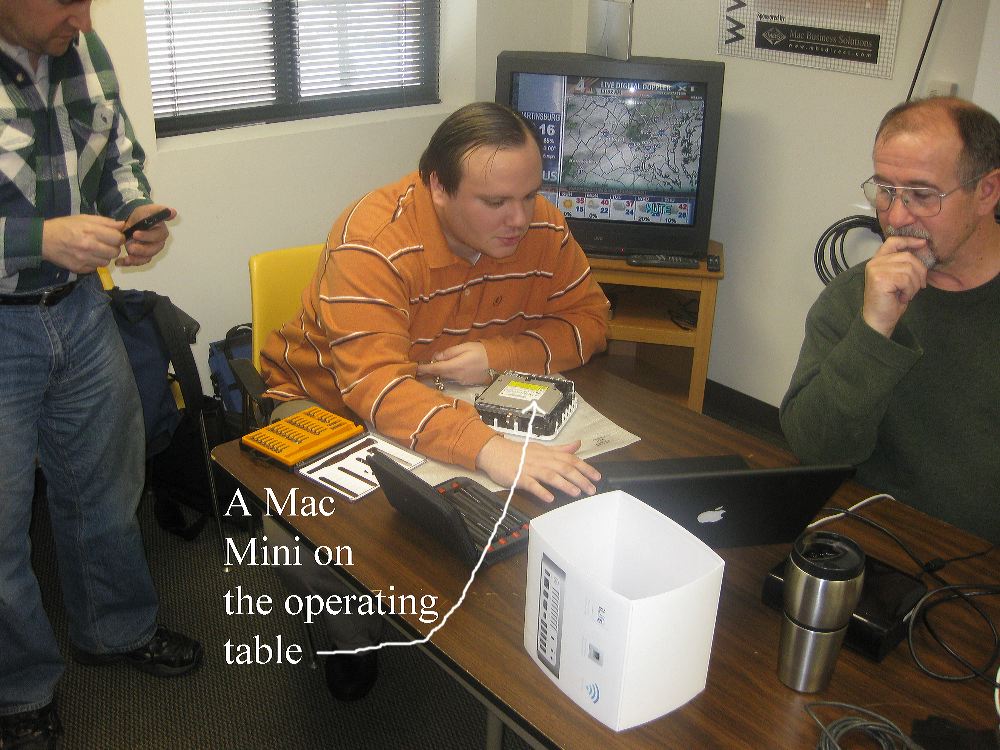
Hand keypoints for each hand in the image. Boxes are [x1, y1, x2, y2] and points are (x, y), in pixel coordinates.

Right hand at [41, 214, 124, 273]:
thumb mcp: (84, 218)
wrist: (43, 239)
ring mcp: (84, 259)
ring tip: (95, 250)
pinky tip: (87, 257)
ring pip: (107, 262)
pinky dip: (94, 263)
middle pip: (115, 252)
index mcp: (91, 231)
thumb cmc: (65, 226)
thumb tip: (122, 225)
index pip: (118, 238)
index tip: (114, 237)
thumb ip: (105, 222)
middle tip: (105, 244)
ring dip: (104, 256)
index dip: (118, 238)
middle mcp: (89, 246)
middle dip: (113, 248)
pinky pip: (96, 268)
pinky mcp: (79, 269)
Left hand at [118, 204, 175, 266]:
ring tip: (125, 258)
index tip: (135, 233)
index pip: (158, 237)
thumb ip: (161, 210)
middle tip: (130, 247)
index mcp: (161, 233)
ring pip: (145, 258)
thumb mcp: (150, 209)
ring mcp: (149, 251)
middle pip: (153, 250)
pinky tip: (119, 262)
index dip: (147, 237)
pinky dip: (127, 263)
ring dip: (135, 259)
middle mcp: (157, 244)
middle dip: (141, 250)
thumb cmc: (143, 214)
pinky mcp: (140, 256)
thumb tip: (173, 212)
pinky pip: (136, 262)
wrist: (133, 219)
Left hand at [417, 342, 489, 384]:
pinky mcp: (466, 382)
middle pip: (439, 374)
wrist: (497, 362)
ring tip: (431, 368)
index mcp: (455, 366)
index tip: (415, 368)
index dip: (425, 369)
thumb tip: (436, 357)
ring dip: (438, 373)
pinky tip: (446, 369)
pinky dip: (447, 374)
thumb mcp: (464, 347)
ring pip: (445, 377)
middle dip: (429, 371)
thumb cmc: (481, 351)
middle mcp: (457, 376)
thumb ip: (449, 352)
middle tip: (419, 369)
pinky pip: (453, 379)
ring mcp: (461, 381)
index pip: (436, 369)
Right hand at [476, 435, 600, 502]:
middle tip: (591, 489)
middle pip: (564, 467)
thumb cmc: (518, 452)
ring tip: (576, 493)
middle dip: (580, 478)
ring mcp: (530, 468)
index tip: (597, 477)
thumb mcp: (541, 448)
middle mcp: (541, 460)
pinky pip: (531, 484)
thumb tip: (577, 444)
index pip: (570, 459)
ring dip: (564, 484)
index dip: (585, 467)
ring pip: (550, 475)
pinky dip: (541, 490)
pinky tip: (550, 498)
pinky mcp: (518, 477)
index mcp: (548, 453)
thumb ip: (560, 449)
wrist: (494, 452)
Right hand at [861, 236, 929, 336]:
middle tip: (916, 287)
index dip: (909, 240)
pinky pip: (906, 279)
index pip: (893, 241)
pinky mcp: (880, 279)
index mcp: (878, 260)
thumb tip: (922, 247)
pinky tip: (902, 298)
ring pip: (909, 269)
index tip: (923, 243)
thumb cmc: (890, 301)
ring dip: (914, 285)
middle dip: (919, 273)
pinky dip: (909, 291)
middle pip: (908, 257)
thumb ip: (904, 263)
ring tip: (906, 294)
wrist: (879, 320)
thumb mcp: (899, 277)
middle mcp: (874, 263)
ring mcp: (876, 270)